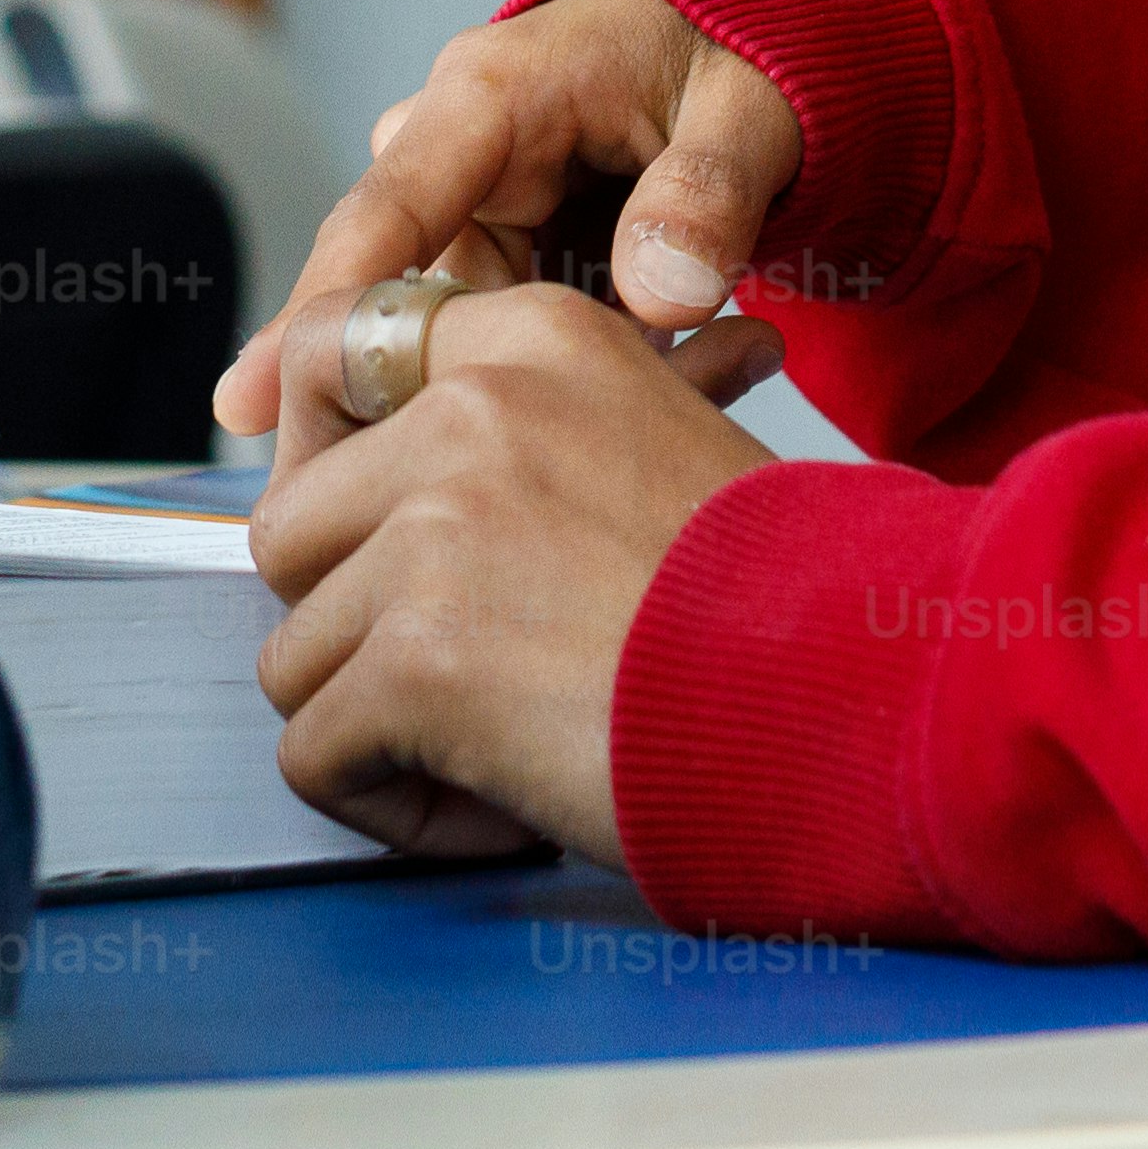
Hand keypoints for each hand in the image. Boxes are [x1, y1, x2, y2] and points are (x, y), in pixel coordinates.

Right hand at [209, 0, 804, 475]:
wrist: (751, 35)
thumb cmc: (741, 50)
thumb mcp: (749, 112)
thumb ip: (708, 194)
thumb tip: (661, 295)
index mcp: (492, 91)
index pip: (385, 213)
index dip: (319, 314)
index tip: (257, 403)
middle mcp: (458, 147)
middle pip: (402, 295)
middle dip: (421, 395)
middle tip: (438, 492)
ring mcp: (477, 200)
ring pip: (458, 330)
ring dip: (518, 388)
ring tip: (625, 418)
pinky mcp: (508, 244)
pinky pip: (506, 331)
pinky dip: (556, 374)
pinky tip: (643, 386)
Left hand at [251, 283, 787, 869]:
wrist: (859, 696)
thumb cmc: (788, 598)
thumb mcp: (662, 438)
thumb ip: (529, 428)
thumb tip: (405, 451)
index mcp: (530, 340)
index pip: (326, 349)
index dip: (320, 459)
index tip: (354, 538)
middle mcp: (468, 410)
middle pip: (288, 527)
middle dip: (350, 621)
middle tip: (454, 678)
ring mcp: (431, 530)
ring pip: (293, 654)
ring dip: (379, 727)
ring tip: (501, 751)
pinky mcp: (416, 657)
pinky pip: (316, 754)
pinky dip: (396, 808)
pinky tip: (498, 803)